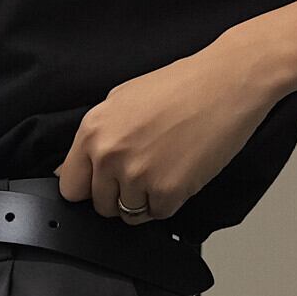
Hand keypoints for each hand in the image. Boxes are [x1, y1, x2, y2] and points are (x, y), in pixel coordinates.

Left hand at [54, 37, 280, 225]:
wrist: (229, 81)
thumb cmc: (180, 86)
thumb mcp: (120, 102)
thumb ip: (93, 139)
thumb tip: (68, 172)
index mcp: (92, 132)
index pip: (70, 187)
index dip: (87, 188)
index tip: (100, 185)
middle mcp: (108, 156)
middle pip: (99, 205)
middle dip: (118, 195)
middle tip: (143, 171)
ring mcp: (137, 176)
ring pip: (128, 214)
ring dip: (144, 200)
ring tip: (163, 168)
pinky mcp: (167, 191)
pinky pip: (158, 214)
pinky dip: (169, 201)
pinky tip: (179, 173)